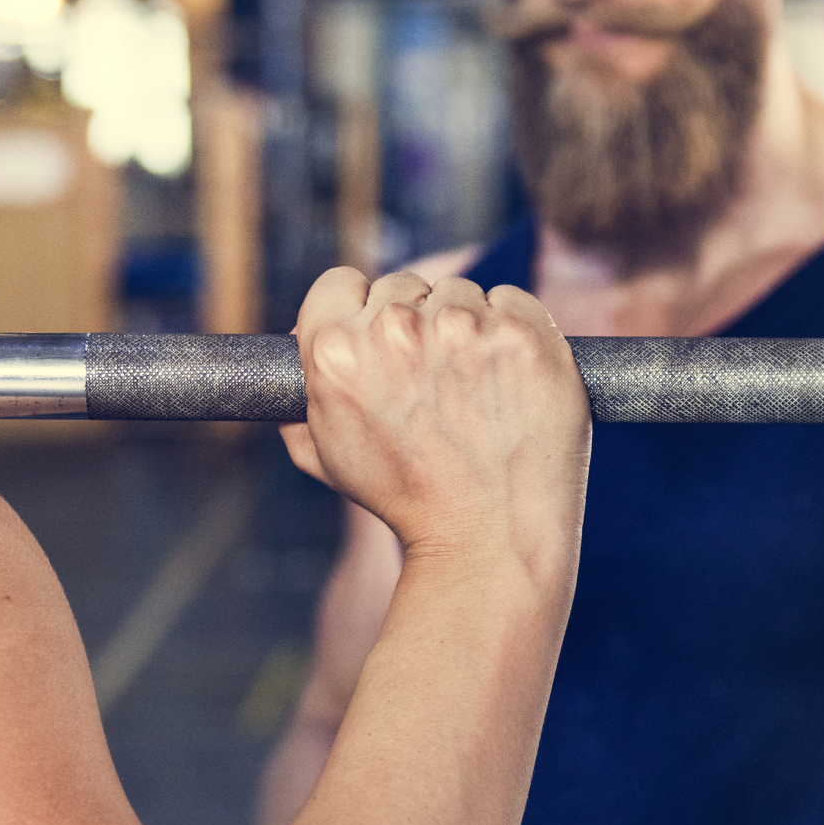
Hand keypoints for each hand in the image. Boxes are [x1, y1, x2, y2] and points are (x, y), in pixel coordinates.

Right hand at [280, 267, 589, 582]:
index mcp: (336, 350)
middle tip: (438, 381)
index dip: (360, 311)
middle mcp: (395, 329)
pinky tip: (511, 381)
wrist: (489, 540)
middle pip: (404, 286)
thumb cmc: (407, 501)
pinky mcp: (522, 332)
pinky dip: (513, 331)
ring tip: (477, 391)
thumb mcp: (326, 454)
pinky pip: (513, 300)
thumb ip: (300, 395)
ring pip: (461, 291)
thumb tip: (301, 342)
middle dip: (418, 322)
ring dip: (468, 327)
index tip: (384, 340)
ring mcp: (463, 327)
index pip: (340, 284)